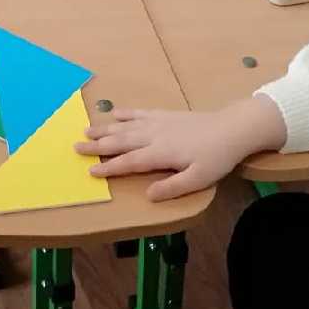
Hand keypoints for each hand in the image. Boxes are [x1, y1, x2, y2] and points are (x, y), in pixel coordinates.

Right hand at [75, 97, 286, 200]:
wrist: (232, 128)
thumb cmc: (216, 157)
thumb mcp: (198, 179)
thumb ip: (172, 188)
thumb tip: (147, 195)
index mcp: (159, 154)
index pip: (128, 162)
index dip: (108, 168)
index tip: (90, 172)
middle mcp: (154, 136)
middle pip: (120, 141)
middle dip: (97, 145)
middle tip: (76, 147)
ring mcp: (158, 123)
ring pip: (125, 126)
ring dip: (104, 128)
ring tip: (86, 129)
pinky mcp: (165, 115)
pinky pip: (139, 113)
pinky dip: (125, 113)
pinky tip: (113, 113)